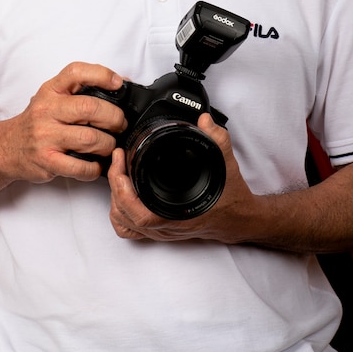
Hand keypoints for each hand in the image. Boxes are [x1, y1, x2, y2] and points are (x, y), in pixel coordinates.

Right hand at [1, 62, 127, 183]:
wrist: (6, 147)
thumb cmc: (37, 120)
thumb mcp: (54, 97)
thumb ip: (82, 89)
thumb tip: (121, 83)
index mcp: (51, 90)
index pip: (76, 73)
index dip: (101, 75)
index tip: (118, 84)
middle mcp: (46, 110)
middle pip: (89, 108)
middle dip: (114, 117)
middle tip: (120, 124)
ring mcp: (45, 136)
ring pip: (89, 138)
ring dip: (108, 144)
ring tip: (109, 145)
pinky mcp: (46, 160)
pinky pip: (79, 167)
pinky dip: (94, 168)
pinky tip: (95, 164)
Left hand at [107, 112, 253, 242]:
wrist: (238, 217)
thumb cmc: (230, 196)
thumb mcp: (226, 163)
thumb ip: (216, 138)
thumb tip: (203, 120)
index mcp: (177, 215)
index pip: (137, 212)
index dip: (121, 188)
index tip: (120, 161)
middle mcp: (166, 226)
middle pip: (123, 216)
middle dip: (114, 186)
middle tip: (118, 160)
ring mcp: (161, 230)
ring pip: (123, 224)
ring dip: (115, 201)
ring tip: (119, 175)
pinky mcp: (159, 229)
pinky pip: (130, 229)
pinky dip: (121, 213)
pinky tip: (124, 194)